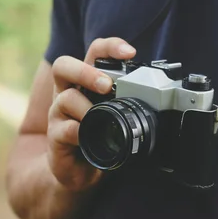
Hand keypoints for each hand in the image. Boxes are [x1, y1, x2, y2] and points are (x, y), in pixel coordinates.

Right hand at [47, 37, 136, 191]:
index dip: (110, 47)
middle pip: (63, 66)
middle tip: (106, 85)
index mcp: (85, 82)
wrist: (79, 171)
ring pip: (64, 98)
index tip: (129, 52)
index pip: (94, 53)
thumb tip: (161, 96)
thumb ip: (129, 102)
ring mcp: (58, 114)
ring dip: (85, 106)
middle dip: (86, 72)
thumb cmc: (99, 139)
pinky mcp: (56, 136)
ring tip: (98, 116)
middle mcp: (68, 92)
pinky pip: (64, 129)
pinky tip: (87, 138)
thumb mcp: (116, 116)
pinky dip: (77, 132)